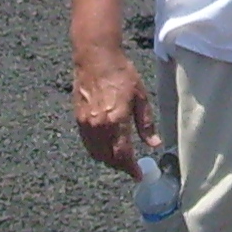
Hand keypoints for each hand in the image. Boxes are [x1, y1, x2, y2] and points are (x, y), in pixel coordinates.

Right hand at [73, 46, 155, 173]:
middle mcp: (98, 126)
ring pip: (96, 154)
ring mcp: (86, 123)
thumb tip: (154, 144)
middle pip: (108, 159)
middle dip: (120, 166)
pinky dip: (97, 150)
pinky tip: (106, 145)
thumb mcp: (141, 97)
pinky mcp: (78, 118)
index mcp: (116, 121)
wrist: (95, 57)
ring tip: (120, 158)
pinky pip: (87, 143)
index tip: (138, 174)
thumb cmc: (121, 73)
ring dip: (108, 160)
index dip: (131, 169)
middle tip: (131, 166)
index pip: (123, 156)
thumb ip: (146, 123)